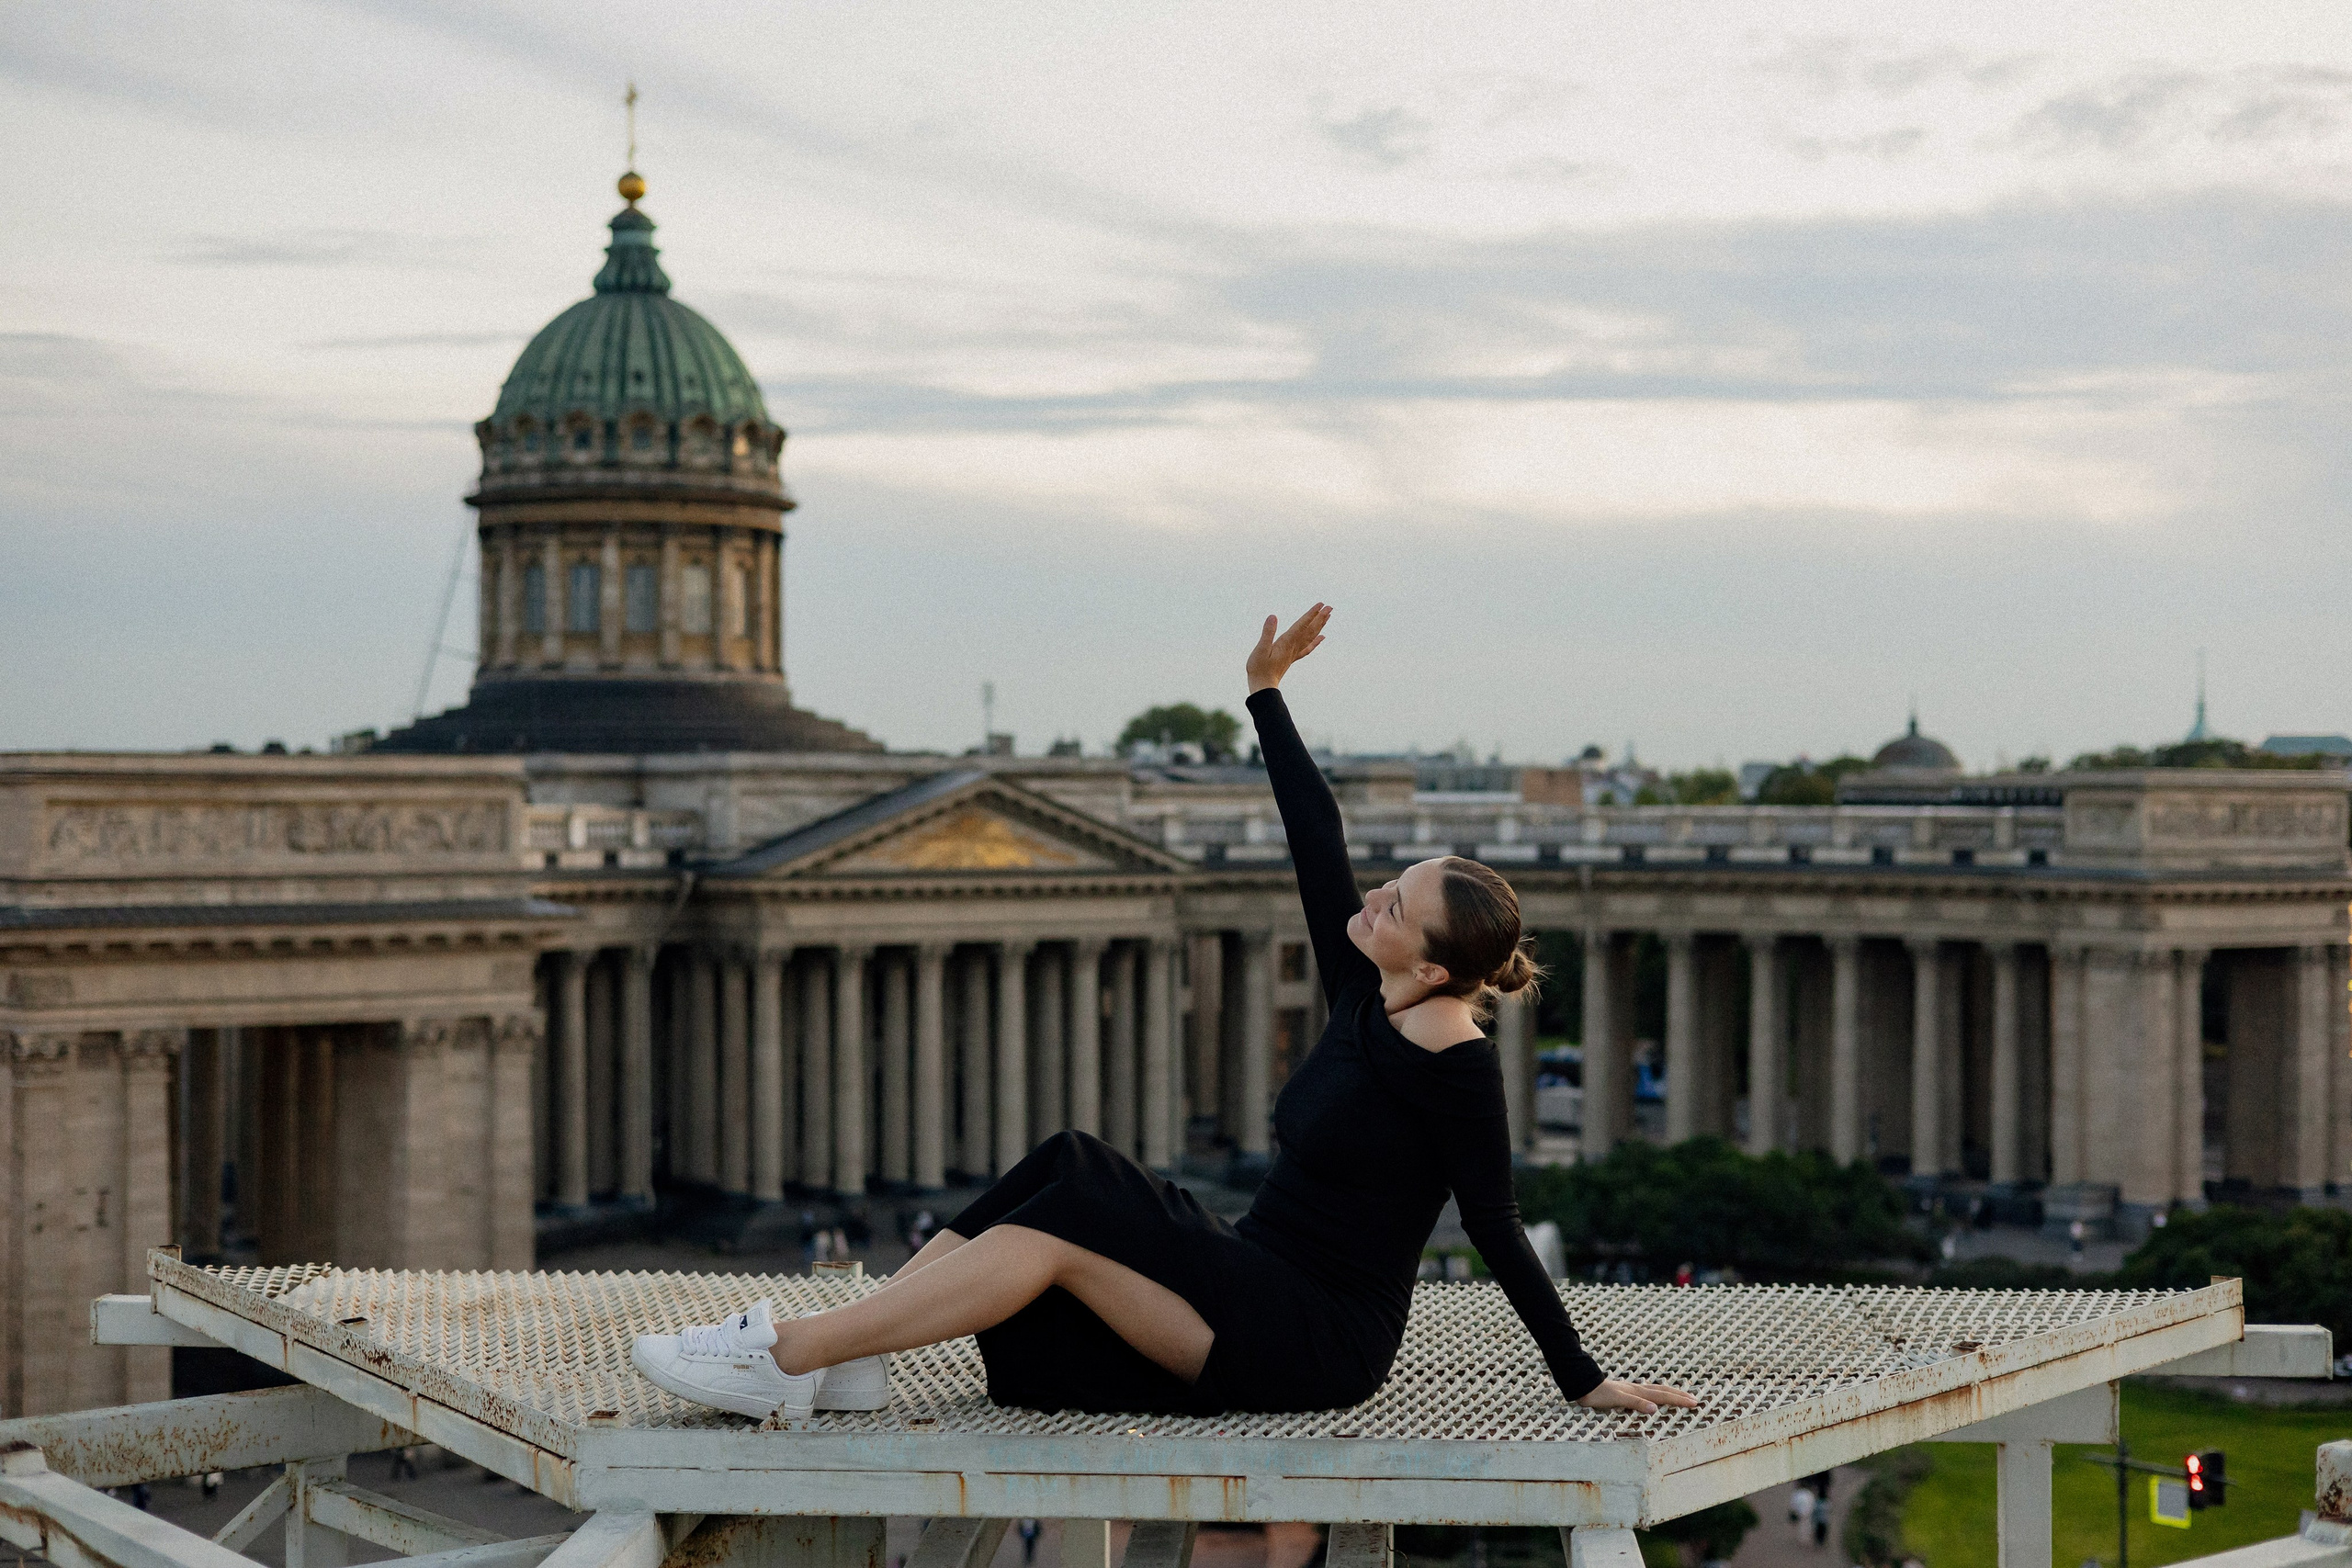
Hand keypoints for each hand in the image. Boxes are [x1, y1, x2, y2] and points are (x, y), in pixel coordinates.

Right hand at [1247, 603, 1330, 693]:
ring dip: (1319, 626)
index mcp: (1286, 642)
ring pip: (1310, 637)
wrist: (1263, 687)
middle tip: (1330, 607)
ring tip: (1328, 616)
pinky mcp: (1292, 658)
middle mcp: (1293, 646)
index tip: (1321, 605)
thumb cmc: (1259, 669)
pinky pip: (1307, 648)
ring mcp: (1294, 652)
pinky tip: (1322, 637)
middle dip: (1320, 618)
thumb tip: (1273, 617)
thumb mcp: (1260, 649)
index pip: (1301, 625)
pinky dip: (1316, 641)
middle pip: (1310, 630)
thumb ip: (1267, 633)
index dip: (1311, 614)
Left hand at [1575, 1377, 1698, 1414]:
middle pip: (1662, 1391)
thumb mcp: (1617, 1399)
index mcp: (1638, 1391)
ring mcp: (1631, 1389)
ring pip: (1656, 1390)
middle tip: (1694, 1400)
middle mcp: (1637, 1389)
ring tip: (1680, 1395)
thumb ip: (1636, 1403)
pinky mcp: (1625, 1392)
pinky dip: (1656, 1395)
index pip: (1663, 1396)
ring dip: (1670, 1393)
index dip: (1679, 1400)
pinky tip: (1654, 1398)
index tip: (1694, 1403)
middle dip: (1679, 1396)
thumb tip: (1655, 1408)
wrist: (1582, 1385)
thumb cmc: (1598, 1394)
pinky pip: (1647, 1393)